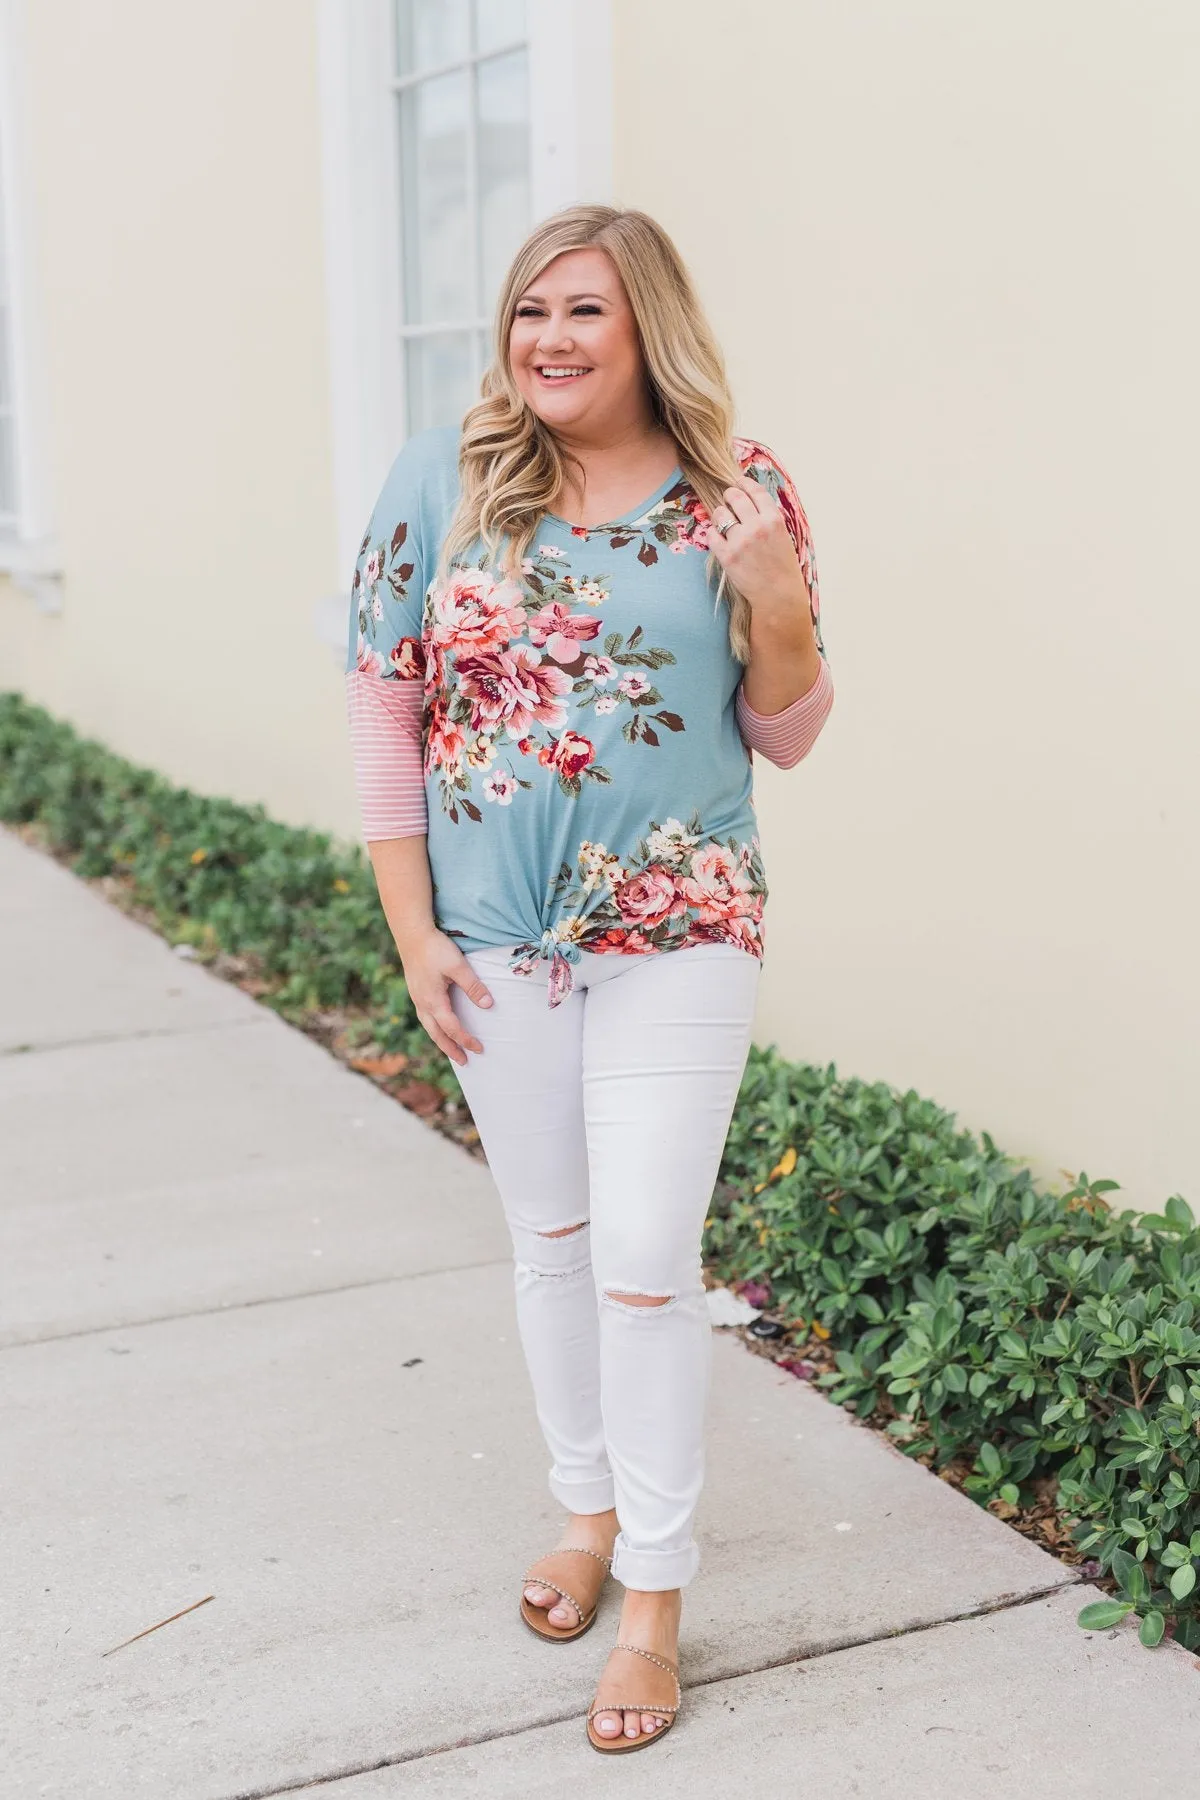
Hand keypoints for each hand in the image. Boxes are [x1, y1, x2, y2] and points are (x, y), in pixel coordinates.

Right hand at [396, 927, 492, 1065]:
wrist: (411, 933)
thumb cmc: (435, 948)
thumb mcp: (458, 966)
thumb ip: (473, 987)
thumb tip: (488, 1006)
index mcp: (433, 1001)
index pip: (452, 1028)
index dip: (466, 1040)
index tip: (480, 1049)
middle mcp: (422, 1003)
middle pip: (436, 1034)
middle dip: (451, 1049)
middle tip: (464, 1062)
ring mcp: (417, 997)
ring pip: (428, 1026)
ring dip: (440, 1040)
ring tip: (451, 1048)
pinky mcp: (415, 990)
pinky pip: (425, 1016)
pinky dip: (434, 1026)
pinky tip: (439, 1024)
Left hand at [707, 475, 807, 611]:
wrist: (778, 595)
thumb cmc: (782, 567)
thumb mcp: (783, 536)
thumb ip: (768, 518)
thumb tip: (750, 501)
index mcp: (774, 520)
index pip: (755, 490)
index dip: (744, 483)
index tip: (738, 482)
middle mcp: (757, 526)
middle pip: (734, 497)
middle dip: (729, 495)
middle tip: (728, 500)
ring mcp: (741, 541)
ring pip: (720, 514)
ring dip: (720, 515)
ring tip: (724, 523)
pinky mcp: (727, 556)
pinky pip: (711, 535)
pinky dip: (712, 534)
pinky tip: (718, 539)